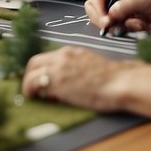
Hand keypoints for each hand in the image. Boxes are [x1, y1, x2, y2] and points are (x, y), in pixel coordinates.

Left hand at [21, 46, 137, 110]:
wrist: (121, 83)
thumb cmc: (114, 80)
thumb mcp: (92, 65)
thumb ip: (78, 67)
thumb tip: (69, 80)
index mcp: (72, 52)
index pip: (47, 57)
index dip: (41, 70)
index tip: (41, 80)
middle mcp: (62, 56)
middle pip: (35, 62)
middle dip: (30, 75)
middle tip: (31, 88)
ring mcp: (59, 68)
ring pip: (32, 72)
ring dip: (28, 85)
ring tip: (32, 96)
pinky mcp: (57, 81)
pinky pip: (33, 84)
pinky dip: (30, 91)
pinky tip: (34, 98)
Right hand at [84, 0, 150, 32]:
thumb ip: (126, 6)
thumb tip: (109, 15)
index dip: (98, 1)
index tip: (104, 15)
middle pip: (97, 3)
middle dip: (103, 16)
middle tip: (109, 26)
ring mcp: (123, 6)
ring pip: (107, 17)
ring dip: (120, 24)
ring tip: (138, 24)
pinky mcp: (129, 18)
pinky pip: (120, 26)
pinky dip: (130, 29)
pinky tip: (145, 25)